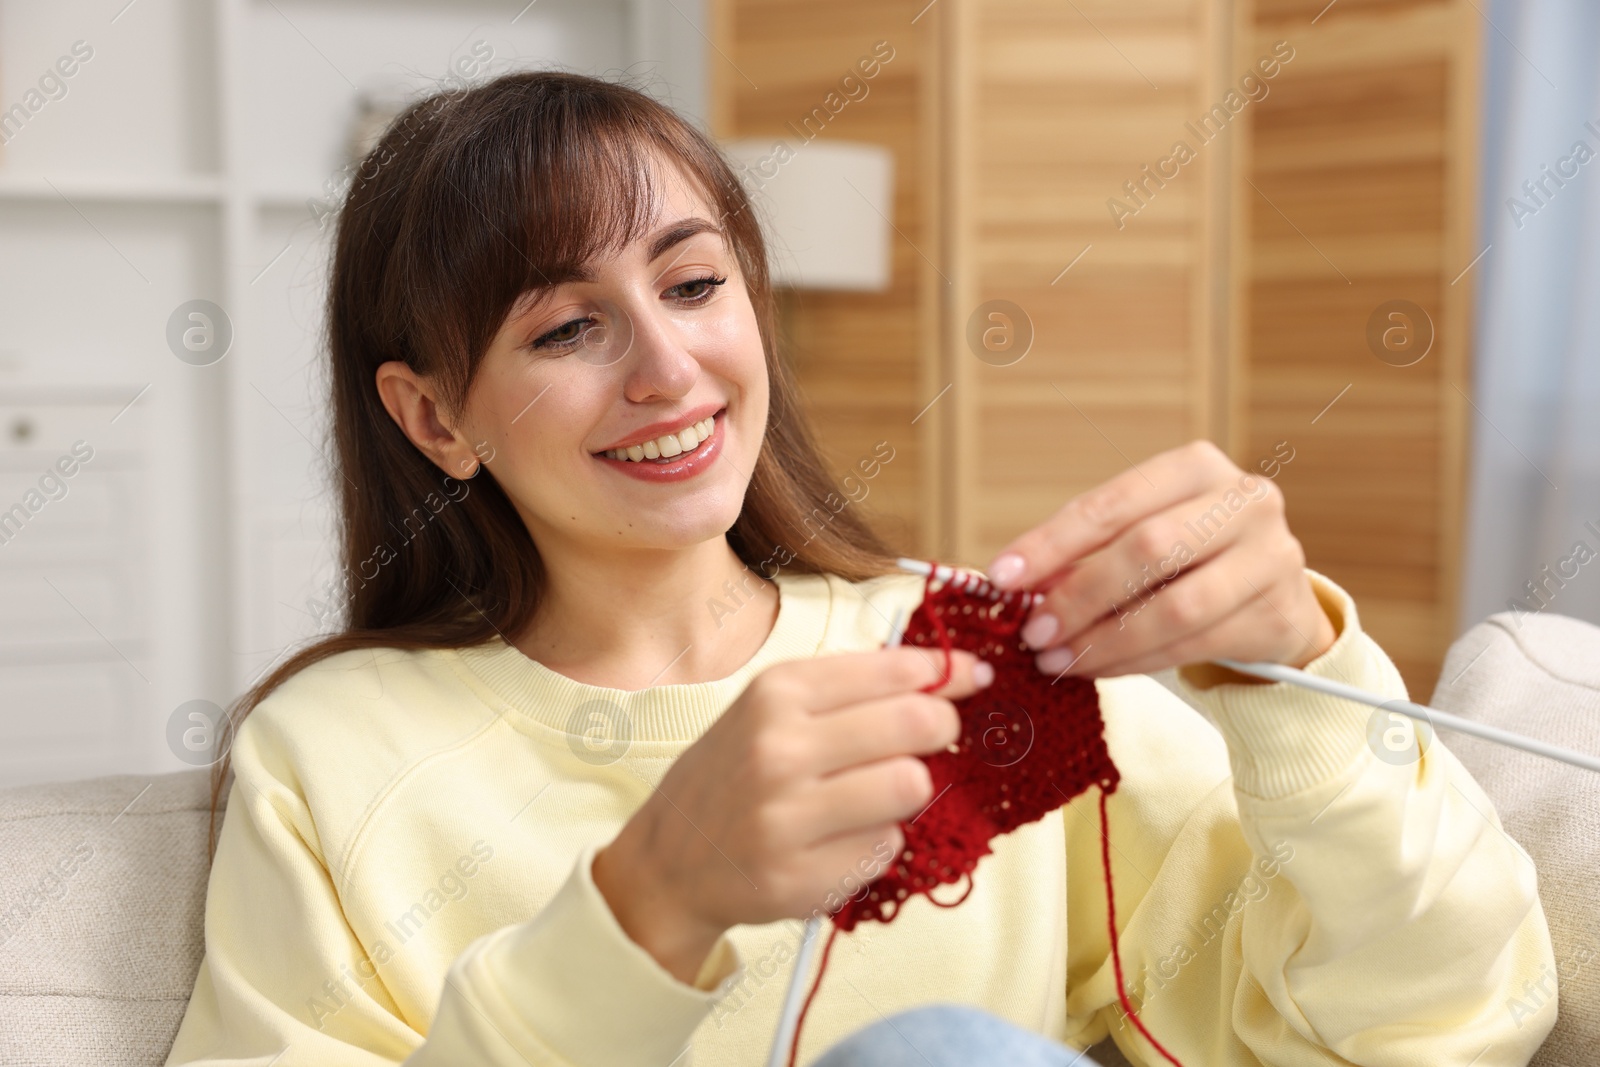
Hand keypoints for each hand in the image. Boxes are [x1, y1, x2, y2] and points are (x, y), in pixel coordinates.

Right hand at [592, 646, 989, 983]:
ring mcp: (787, 817)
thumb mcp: (772, 708)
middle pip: (916, 725)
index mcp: (776, 693)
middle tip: (938, 737)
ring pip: (910, 787)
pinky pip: (885, 847)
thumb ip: (850, 688)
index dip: (949, 673)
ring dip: (909, 790)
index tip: (974, 677)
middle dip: (943, 728)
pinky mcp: (799, 876)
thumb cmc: (734, 772)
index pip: (895, 670)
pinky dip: (878, 841)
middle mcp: (779, 750)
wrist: (668, 859)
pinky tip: (842, 837)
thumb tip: (947, 672)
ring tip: (878, 792)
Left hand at [985, 440, 1336, 679]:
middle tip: (1033, 631)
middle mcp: (1244, 500)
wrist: (1276, 600)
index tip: (1003, 575)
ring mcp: (1271, 555)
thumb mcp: (1142, 540)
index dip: (1052, 541)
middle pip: (1146, 549)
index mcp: (1196, 467)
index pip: (1112, 502)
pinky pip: (1193, 645)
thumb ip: (1087, 555)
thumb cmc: (1190, 561)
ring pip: (1173, 607)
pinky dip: (1136, 662)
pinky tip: (1099, 669)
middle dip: (1079, 596)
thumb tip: (1018, 586)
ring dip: (1105, 640)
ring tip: (1057, 658)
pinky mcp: (1280, 611)